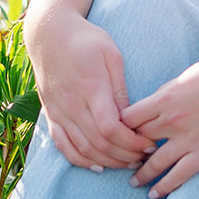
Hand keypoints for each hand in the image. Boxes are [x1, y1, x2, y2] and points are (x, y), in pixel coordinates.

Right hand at [26, 7, 156, 169]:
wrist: (49, 33)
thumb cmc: (85, 39)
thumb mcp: (111, 55)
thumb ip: (120, 88)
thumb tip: (131, 117)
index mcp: (91, 88)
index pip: (111, 128)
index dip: (132, 142)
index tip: (149, 143)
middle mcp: (72, 105)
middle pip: (99, 144)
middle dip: (125, 155)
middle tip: (144, 156)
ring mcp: (59, 112)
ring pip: (83, 150)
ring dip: (108, 161)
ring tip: (128, 162)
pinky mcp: (51, 115)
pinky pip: (63, 146)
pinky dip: (80, 160)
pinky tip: (98, 165)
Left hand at [121, 49, 198, 197]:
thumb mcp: (188, 75)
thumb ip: (168, 91)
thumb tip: (156, 102)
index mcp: (165, 97)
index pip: (128, 118)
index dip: (120, 128)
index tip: (120, 135)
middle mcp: (172, 119)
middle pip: (137, 141)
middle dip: (128, 152)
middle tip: (123, 162)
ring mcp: (188, 138)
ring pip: (154, 163)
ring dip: (141, 175)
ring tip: (134, 183)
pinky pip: (178, 175)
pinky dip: (164, 187)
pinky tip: (154, 194)